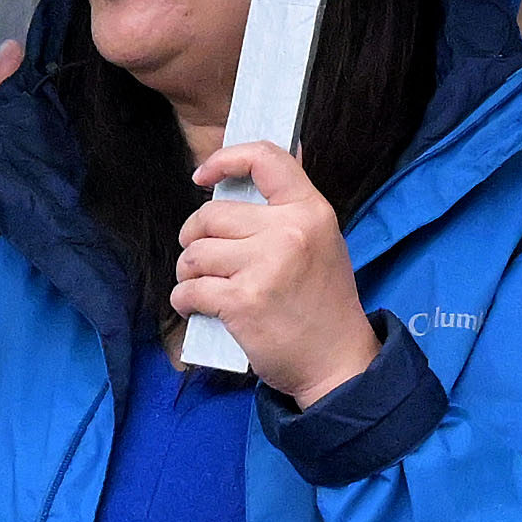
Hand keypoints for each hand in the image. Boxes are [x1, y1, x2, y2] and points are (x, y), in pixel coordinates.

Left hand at [178, 142, 382, 405]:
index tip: (202, 175)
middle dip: (195, 236)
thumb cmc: (324, 303)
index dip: (225, 159)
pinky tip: (195, 306)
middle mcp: (290, 232)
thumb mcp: (322, 242)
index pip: (264, 159)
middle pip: (212, 214)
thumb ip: (290, 208)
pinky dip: (184, 299)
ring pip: (196, 252)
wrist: (337, 362)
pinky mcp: (243, 301)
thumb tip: (257, 164)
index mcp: (311, 211)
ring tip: (201, 284)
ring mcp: (266, 266)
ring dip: (189, 270)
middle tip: (201, 256)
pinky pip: (190, 289)